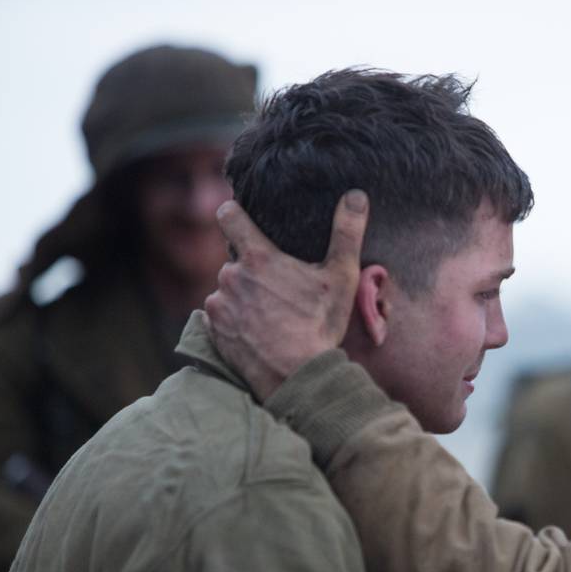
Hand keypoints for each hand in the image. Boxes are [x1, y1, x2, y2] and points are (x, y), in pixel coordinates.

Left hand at [205, 190, 368, 400]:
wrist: (297, 376)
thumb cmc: (321, 324)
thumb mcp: (342, 277)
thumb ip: (347, 233)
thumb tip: (356, 195)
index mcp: (258, 258)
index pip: (228, 216)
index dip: (233, 213)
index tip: (239, 217)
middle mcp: (231, 276)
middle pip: (237, 261)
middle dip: (255, 271)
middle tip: (281, 292)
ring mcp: (219, 304)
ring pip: (229, 289)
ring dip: (244, 297)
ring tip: (272, 316)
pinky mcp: (214, 330)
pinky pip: (221, 315)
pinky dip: (235, 320)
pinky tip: (259, 332)